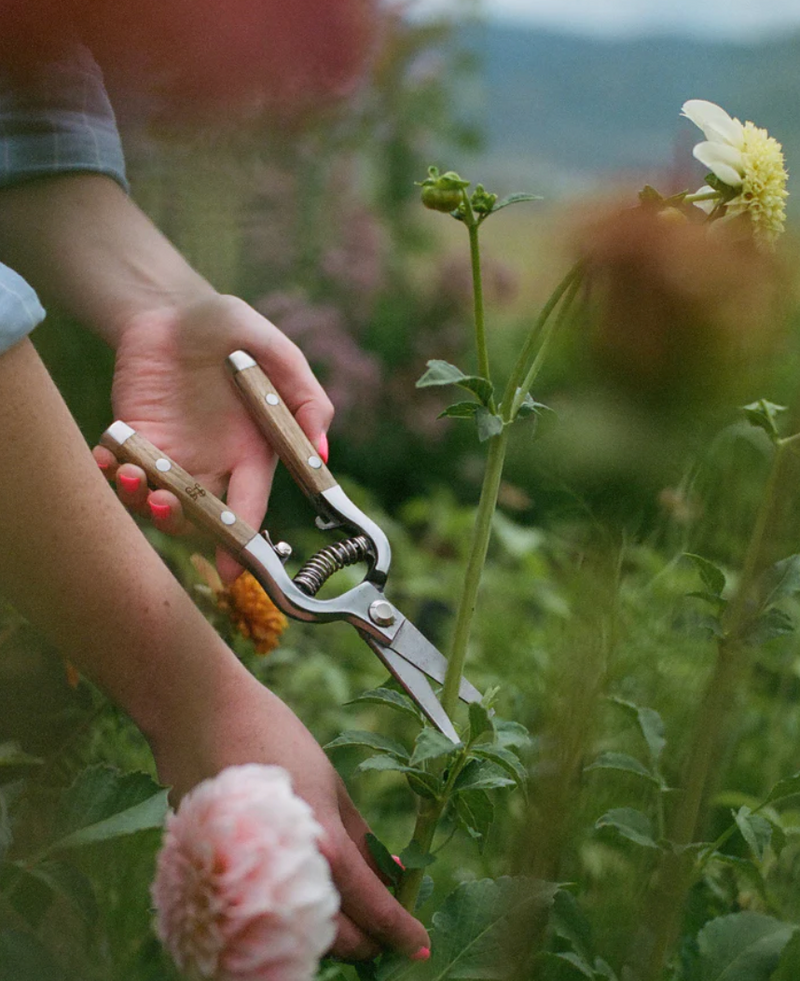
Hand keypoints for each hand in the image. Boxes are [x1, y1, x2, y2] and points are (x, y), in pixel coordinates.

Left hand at [93, 293, 332, 580]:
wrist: (175, 309)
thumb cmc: (233, 331)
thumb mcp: (279, 354)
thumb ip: (307, 400)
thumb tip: (323, 454)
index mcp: (252, 454)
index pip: (249, 508)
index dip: (242, 541)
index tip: (234, 568)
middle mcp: (212, 465)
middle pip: (198, 516)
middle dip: (180, 522)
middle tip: (165, 503)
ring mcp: (170, 455)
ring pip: (157, 500)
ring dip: (141, 500)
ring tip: (132, 476)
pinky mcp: (134, 439)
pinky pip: (121, 469)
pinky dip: (110, 471)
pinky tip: (106, 456)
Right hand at [151, 664, 429, 961]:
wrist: (201, 715)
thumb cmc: (274, 738)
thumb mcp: (331, 783)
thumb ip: (361, 837)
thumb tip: (392, 877)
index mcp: (323, 841)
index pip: (372, 908)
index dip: (401, 931)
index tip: (419, 945)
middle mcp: (288, 870)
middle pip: (337, 939)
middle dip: (367, 942)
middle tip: (382, 931)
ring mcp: (246, 881)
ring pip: (297, 937)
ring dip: (326, 934)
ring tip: (342, 913)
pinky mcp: (213, 882)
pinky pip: (259, 919)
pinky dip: (285, 921)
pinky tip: (296, 900)